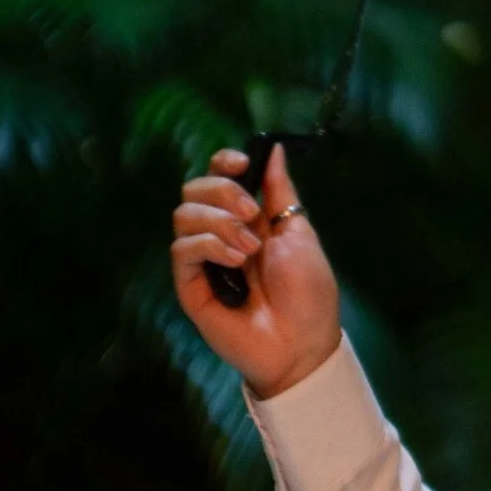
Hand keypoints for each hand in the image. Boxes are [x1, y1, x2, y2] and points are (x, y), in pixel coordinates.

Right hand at [170, 145, 342, 399]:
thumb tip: (272, 148)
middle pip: (194, 189)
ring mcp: (203, 259)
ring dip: (219, 222)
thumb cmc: (308, 291)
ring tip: (249, 248)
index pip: (218, 177)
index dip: (224, 163)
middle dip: (222, 190)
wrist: (302, 341)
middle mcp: (220, 233)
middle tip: (252, 214)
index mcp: (248, 218)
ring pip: (184, 215)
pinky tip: (235, 260)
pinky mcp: (190, 285)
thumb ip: (280, 191)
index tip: (242, 163)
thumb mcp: (298, 231)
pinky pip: (182, 249)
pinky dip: (209, 245)